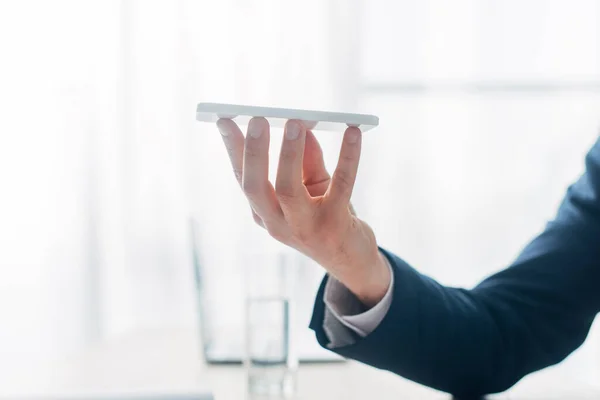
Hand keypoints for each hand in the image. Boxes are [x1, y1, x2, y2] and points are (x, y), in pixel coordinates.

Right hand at [217, 117, 389, 306]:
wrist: (351, 261)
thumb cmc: (326, 218)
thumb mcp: (313, 188)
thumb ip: (306, 159)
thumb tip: (302, 127)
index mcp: (265, 213)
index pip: (243, 178)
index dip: (234, 149)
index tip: (225, 119)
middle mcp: (278, 224)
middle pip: (256, 187)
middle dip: (254, 152)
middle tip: (257, 119)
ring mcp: (305, 228)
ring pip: (288, 190)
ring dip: (290, 154)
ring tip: (294, 123)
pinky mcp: (335, 226)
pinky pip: (341, 186)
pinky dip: (347, 157)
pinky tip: (352, 133)